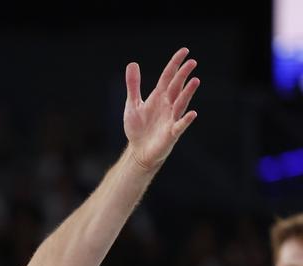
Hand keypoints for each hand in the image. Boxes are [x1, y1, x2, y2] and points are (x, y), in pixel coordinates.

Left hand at [124, 47, 199, 171]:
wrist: (138, 151)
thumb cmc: (138, 128)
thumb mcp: (132, 104)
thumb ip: (133, 85)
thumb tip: (132, 64)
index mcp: (158, 97)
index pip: (168, 77)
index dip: (175, 64)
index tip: (185, 51)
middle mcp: (167, 105)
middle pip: (176, 87)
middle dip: (183, 75)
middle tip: (192, 62)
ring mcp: (171, 118)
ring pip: (180, 103)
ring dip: (187, 93)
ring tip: (195, 81)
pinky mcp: (171, 133)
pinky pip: (180, 126)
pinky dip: (185, 120)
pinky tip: (192, 114)